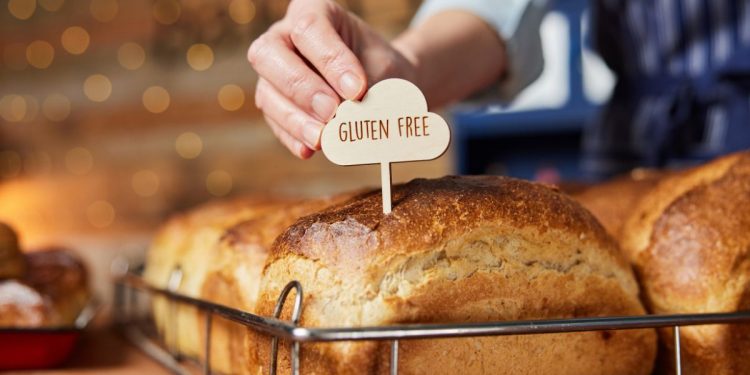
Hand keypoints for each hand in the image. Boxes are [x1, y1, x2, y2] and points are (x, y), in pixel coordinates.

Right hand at [248, 0, 416, 158]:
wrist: (383, 85)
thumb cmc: (380, 68)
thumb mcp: (383, 69)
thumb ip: (367, 87)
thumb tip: (352, 118)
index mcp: (313, 11)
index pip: (310, 29)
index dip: (330, 60)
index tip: (357, 89)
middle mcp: (284, 36)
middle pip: (270, 54)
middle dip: (302, 87)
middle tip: (332, 112)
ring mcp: (273, 72)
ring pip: (267, 92)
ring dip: (294, 119)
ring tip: (321, 138)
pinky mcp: (274, 103)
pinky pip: (274, 121)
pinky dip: (292, 137)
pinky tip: (309, 150)